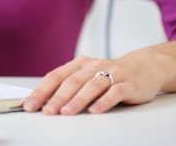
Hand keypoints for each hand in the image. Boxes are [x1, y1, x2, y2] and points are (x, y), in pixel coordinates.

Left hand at [22, 51, 171, 114]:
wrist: (144, 67)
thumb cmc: (110, 74)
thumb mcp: (87, 75)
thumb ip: (70, 85)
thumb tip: (45, 103)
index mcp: (79, 64)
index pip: (56, 76)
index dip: (42, 91)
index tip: (30, 105)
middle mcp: (94, 66)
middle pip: (72, 81)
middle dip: (57, 98)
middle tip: (46, 111)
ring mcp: (112, 74)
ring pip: (91, 86)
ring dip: (77, 100)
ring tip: (66, 113)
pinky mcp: (128, 84)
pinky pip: (114, 92)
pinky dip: (103, 101)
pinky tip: (95, 111)